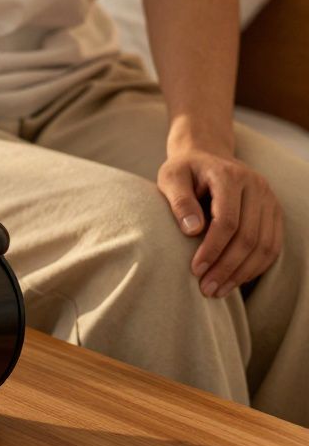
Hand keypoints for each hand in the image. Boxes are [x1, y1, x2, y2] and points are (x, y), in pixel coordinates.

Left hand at [157, 147, 282, 298]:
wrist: (207, 155)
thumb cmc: (184, 170)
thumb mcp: (170, 178)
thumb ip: (179, 201)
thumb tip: (192, 230)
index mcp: (230, 176)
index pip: (227, 221)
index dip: (212, 249)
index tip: (195, 270)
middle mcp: (257, 187)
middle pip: (249, 237)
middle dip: (227, 267)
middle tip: (206, 289)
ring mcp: (270, 200)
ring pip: (265, 246)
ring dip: (243, 273)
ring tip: (218, 291)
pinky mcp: (274, 213)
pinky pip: (272, 246)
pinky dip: (256, 267)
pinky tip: (235, 280)